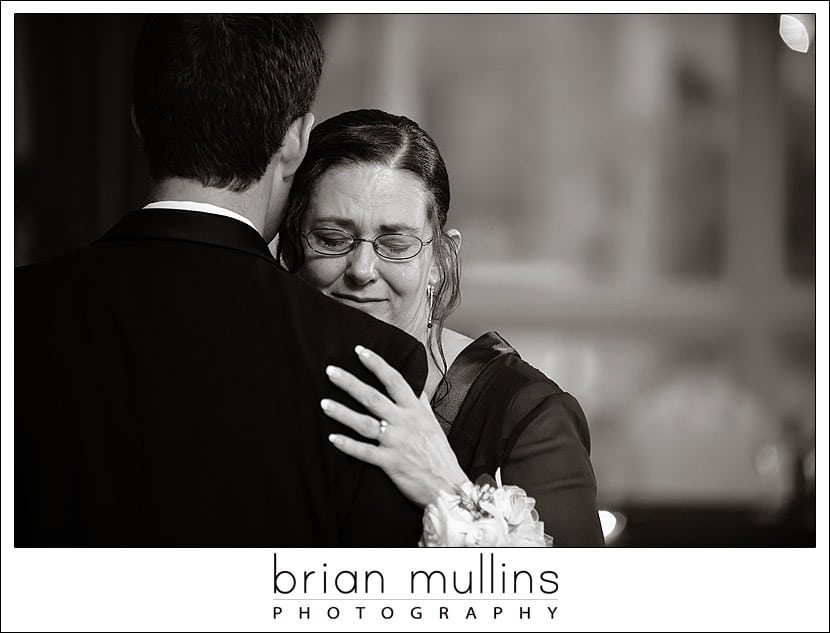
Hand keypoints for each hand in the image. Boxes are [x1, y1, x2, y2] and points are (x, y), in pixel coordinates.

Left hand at [323, 345, 469, 506]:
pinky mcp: (390, 463)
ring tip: (323, 404)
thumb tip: (417, 390)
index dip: (376, 364)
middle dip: (350, 383)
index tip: (359, 351)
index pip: (394, 380)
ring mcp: (396, 442)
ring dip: (342, 413)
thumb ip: (422, 406)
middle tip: (330, 371)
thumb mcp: (433, 425)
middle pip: (373, 397)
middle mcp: (404, 423)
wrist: (448, 486)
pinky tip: (332, 438)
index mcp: (415, 411)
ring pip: (364, 423)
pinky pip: (364, 452)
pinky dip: (347, 445)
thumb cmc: (440, 456)